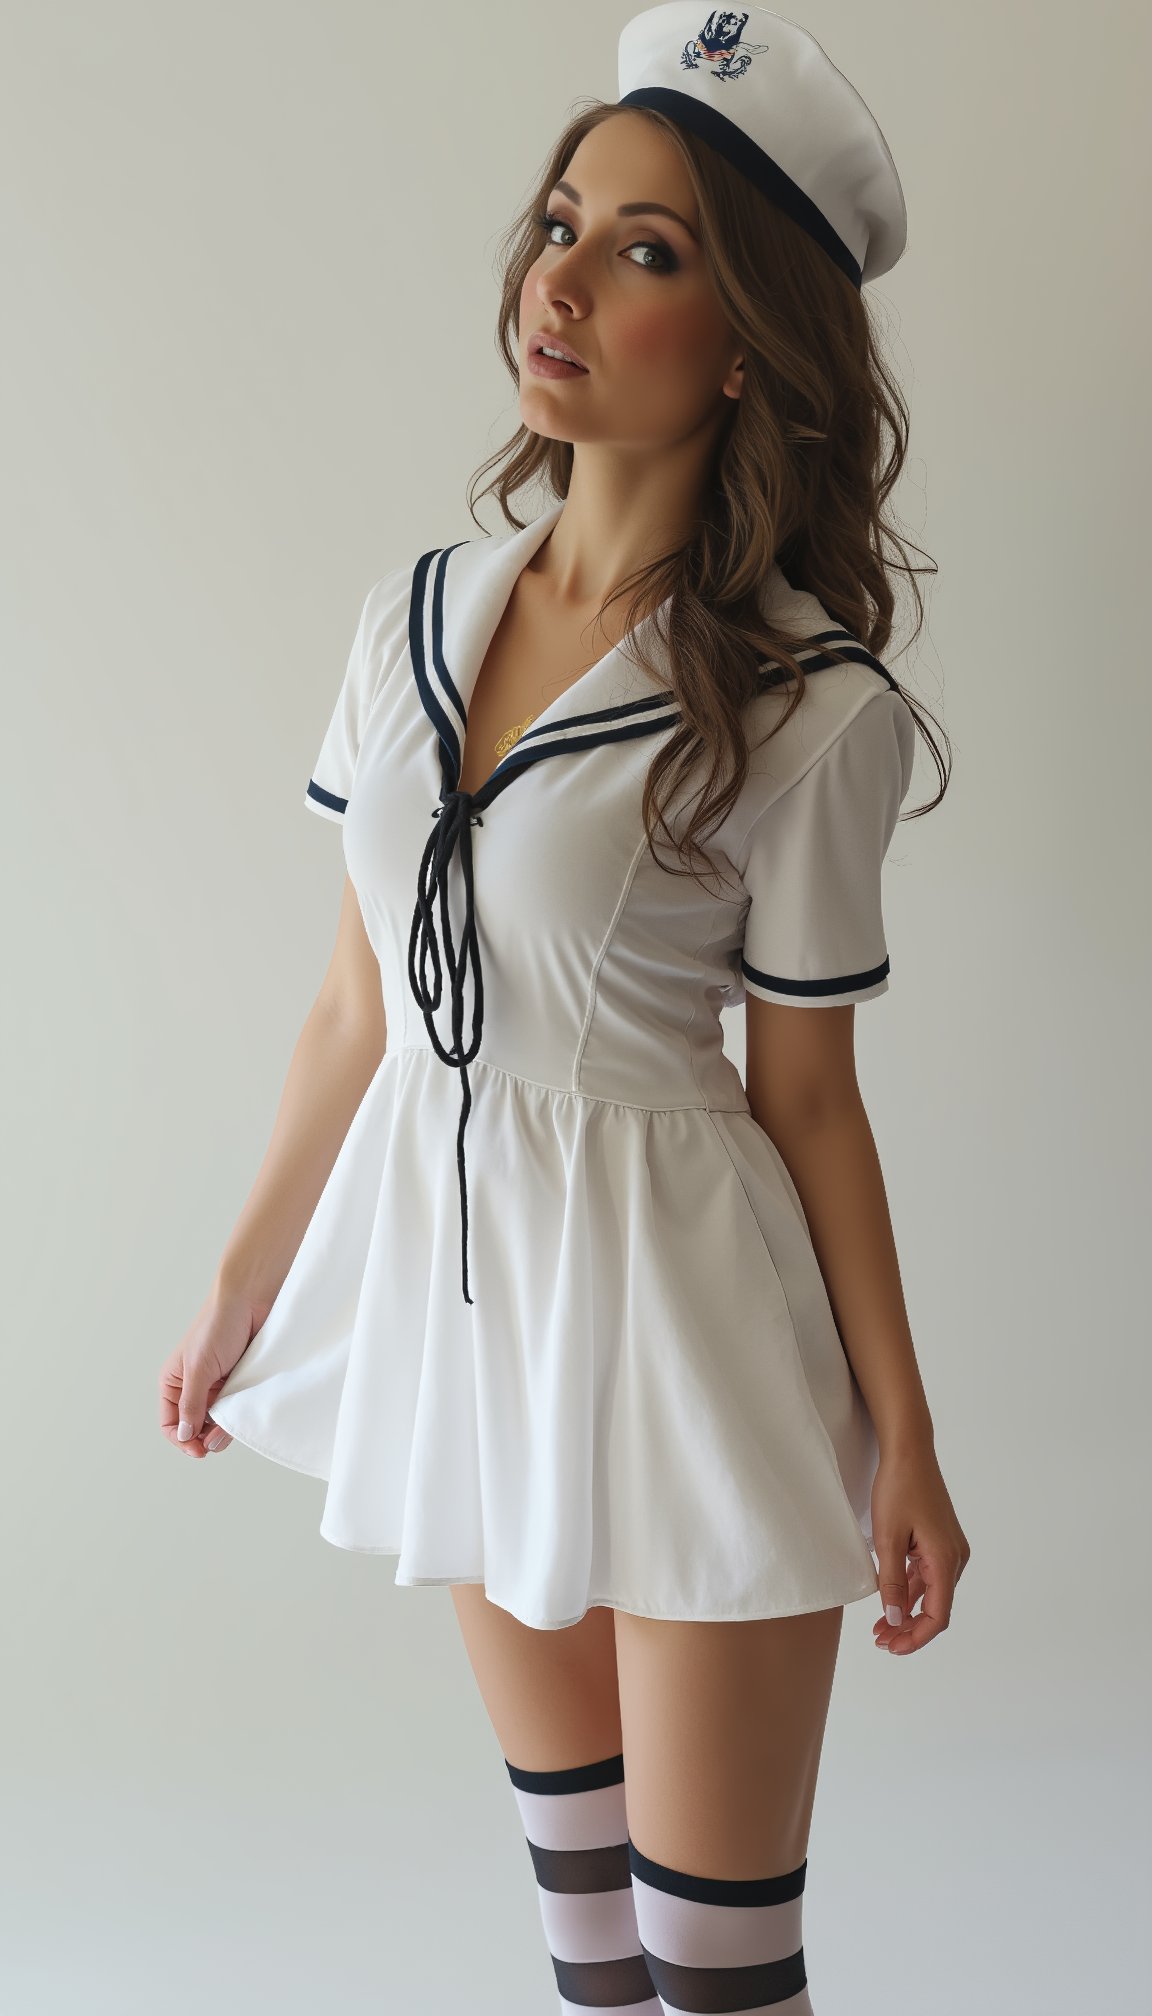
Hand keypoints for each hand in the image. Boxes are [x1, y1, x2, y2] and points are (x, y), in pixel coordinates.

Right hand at [158, 1283, 268, 1458]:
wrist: (252, 1300)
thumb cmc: (219, 1325)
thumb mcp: (200, 1369)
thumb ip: (191, 1404)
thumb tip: (184, 1436)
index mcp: (174, 1383)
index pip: (171, 1424)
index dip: (182, 1441)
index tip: (200, 1450)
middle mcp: (194, 1387)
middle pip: (195, 1428)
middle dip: (206, 1438)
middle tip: (220, 1439)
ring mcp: (218, 1385)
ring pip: (218, 1422)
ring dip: (224, 1429)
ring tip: (232, 1424)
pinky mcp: (239, 1382)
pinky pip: (237, 1409)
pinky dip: (240, 1415)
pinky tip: (244, 1412)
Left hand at [869, 1439, 969, 1654]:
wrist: (909, 1451)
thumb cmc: (897, 1489)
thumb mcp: (887, 1538)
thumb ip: (890, 1581)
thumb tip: (894, 1619)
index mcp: (945, 1559)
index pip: (938, 1615)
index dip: (916, 1637)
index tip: (892, 1647)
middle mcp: (954, 1558)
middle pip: (935, 1608)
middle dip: (909, 1628)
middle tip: (880, 1641)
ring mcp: (949, 1549)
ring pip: (930, 1593)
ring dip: (908, 1611)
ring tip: (881, 1628)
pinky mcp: (939, 1542)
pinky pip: (926, 1575)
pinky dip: (910, 1591)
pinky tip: (890, 1601)